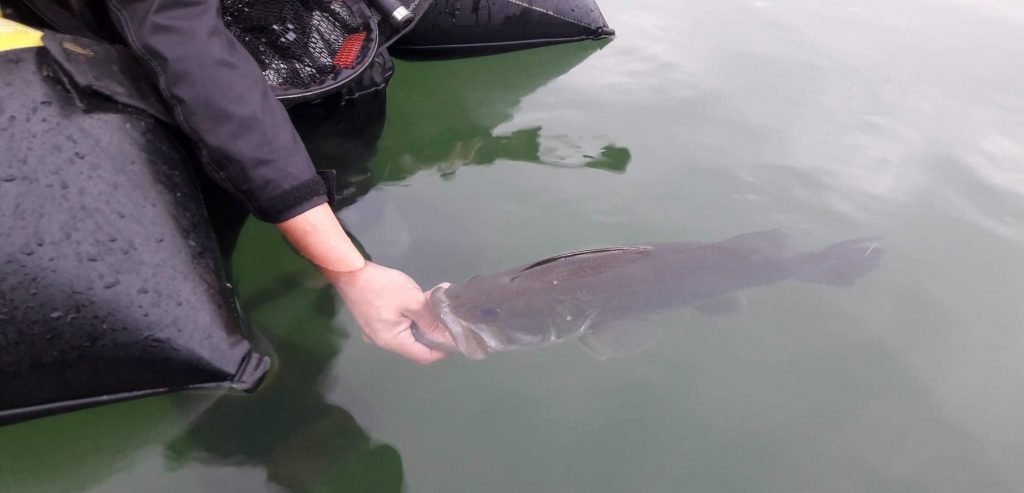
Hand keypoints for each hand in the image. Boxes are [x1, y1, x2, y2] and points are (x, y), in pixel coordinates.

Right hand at [328, 262, 450, 363]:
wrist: (349, 271)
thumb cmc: (382, 287)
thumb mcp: (412, 301)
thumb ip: (431, 319)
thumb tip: (446, 335)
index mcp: (391, 341)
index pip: (423, 356)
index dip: (442, 350)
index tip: (457, 338)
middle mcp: (382, 341)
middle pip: (415, 345)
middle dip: (434, 332)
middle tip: (449, 318)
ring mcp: (375, 331)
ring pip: (407, 333)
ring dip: (424, 321)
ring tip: (438, 304)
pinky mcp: (373, 320)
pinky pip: (397, 324)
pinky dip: (412, 316)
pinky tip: (422, 301)